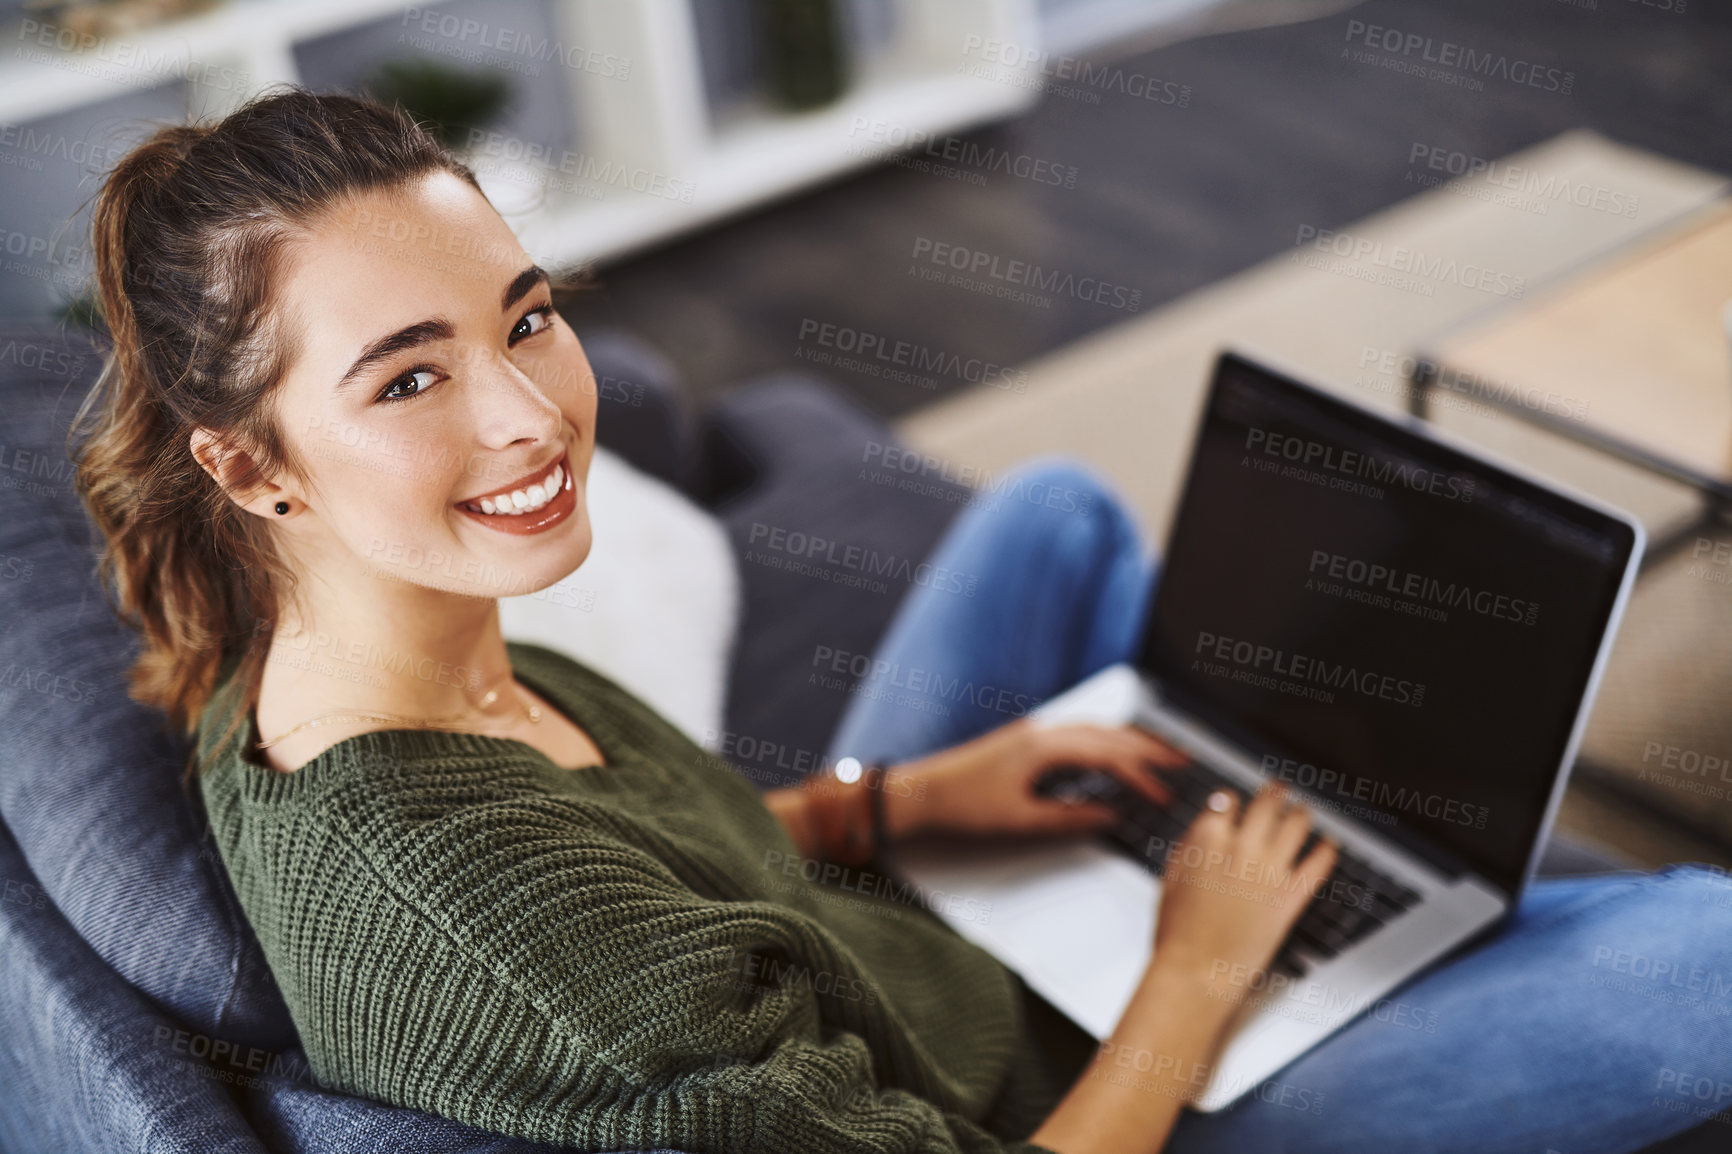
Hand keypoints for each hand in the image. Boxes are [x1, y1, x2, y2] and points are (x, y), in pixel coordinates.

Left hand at [883, 717, 1185, 839]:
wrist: (920, 792)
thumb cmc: (964, 807)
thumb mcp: (1021, 822)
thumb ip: (1070, 819)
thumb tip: (1111, 817)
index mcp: (1045, 748)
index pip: (1109, 756)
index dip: (1142, 775)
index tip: (1166, 795)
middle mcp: (1043, 731)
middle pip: (1108, 734)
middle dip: (1148, 747)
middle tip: (1183, 761)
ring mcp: (1033, 732)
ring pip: (1093, 729)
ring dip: (1128, 740)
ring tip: (1157, 755)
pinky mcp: (1025, 739)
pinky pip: (1076, 732)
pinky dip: (1103, 740)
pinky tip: (1110, 753)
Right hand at [1150, 782, 1337, 997]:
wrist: (1196, 971)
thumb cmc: (1176, 931)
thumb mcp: (1170, 877)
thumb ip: (1189, 845)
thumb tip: (1204, 825)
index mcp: (1207, 838)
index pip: (1226, 801)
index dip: (1230, 801)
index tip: (1234, 804)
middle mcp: (1242, 847)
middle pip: (1266, 804)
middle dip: (1275, 792)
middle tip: (1281, 788)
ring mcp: (1270, 870)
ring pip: (1297, 825)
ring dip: (1302, 813)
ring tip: (1304, 811)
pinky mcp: (1291, 896)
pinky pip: (1317, 865)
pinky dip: (1327, 851)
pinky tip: (1330, 845)